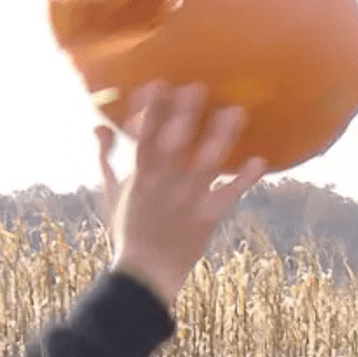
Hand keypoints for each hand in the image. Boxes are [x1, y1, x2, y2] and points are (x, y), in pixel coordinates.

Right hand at [97, 82, 266, 307]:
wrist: (147, 273)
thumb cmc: (130, 230)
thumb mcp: (112, 192)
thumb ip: (106, 157)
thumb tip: (97, 126)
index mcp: (139, 175)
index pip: (141, 136)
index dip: (149, 110)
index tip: (157, 84)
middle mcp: (163, 183)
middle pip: (173, 143)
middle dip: (183, 115)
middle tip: (197, 88)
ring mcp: (187, 199)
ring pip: (204, 163)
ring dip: (220, 137)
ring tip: (235, 112)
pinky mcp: (207, 216)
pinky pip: (228, 194)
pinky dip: (244, 178)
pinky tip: (260, 160)